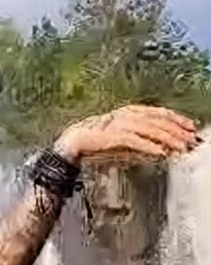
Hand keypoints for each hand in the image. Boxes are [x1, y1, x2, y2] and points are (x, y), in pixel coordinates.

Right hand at [55, 105, 198, 163]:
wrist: (74, 143)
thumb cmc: (97, 143)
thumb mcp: (125, 142)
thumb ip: (142, 143)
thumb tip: (162, 149)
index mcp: (131, 112)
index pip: (159, 113)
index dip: (177, 119)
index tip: (190, 127)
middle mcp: (127, 114)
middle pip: (158, 119)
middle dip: (177, 129)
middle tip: (190, 138)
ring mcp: (120, 123)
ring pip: (150, 128)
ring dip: (167, 138)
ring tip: (180, 146)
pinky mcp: (113, 135)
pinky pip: (136, 140)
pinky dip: (149, 146)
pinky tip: (160, 152)